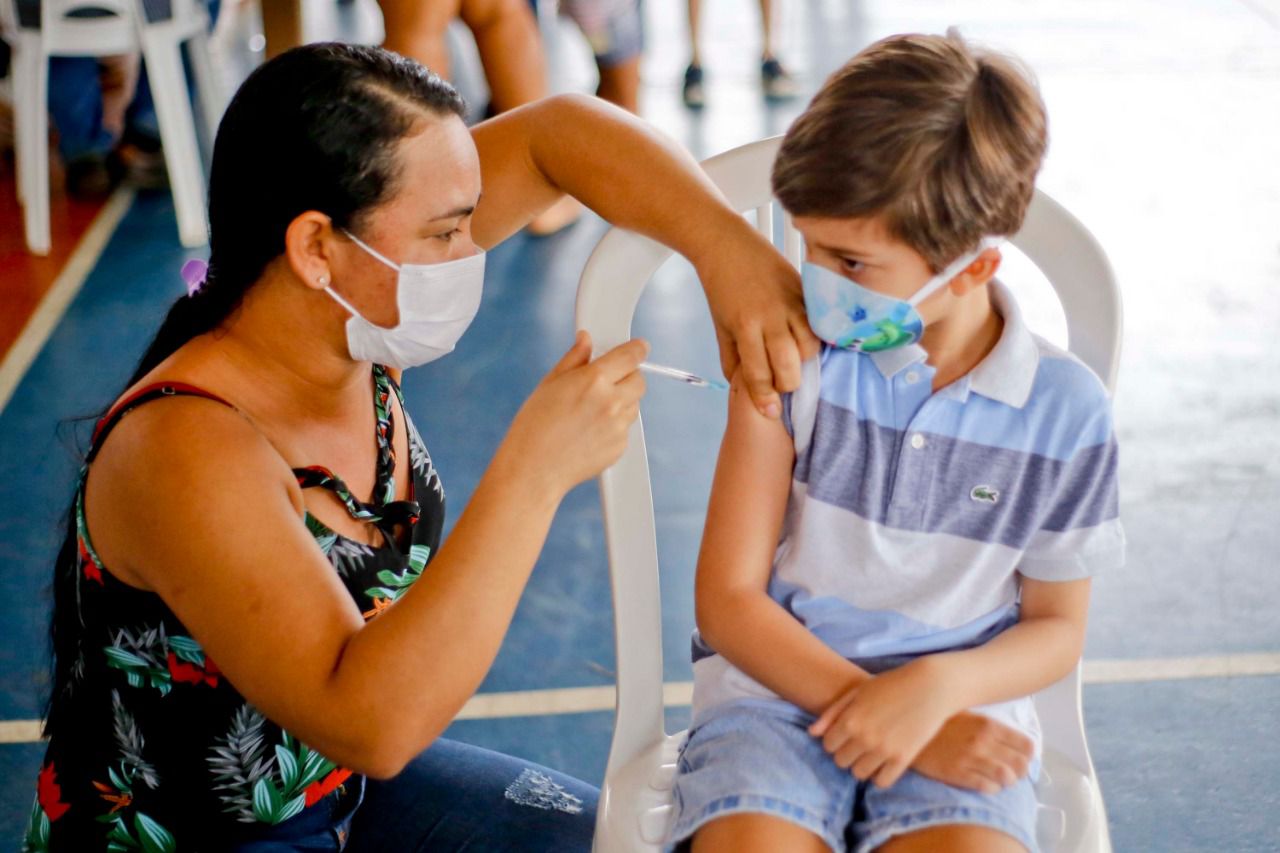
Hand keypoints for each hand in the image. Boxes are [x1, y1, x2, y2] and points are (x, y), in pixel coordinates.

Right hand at [501, 331, 647, 498]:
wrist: (534, 469)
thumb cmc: (534, 426)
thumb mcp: (550, 384)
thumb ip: (574, 358)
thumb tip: (586, 340)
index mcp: (594, 380)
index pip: (631, 356)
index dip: (637, 349)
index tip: (640, 347)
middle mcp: (611, 402)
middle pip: (639, 380)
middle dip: (628, 376)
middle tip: (609, 381)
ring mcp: (618, 426)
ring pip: (633, 405)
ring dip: (622, 402)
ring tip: (591, 411)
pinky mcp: (620, 447)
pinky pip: (625, 429)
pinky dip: (614, 426)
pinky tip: (589, 431)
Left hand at [694, 229, 817, 418]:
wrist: (727, 244)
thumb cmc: (722, 288)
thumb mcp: (721, 327)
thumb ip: (733, 360)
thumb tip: (747, 388)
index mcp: (744, 327)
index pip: (758, 373)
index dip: (766, 397)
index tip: (771, 412)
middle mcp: (769, 316)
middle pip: (788, 365)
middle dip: (788, 383)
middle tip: (784, 385)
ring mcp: (790, 302)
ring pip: (809, 346)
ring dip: (804, 361)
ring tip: (794, 361)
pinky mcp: (804, 291)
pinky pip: (818, 323)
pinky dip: (816, 337)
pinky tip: (808, 342)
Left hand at [809, 659, 957, 788]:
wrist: (931, 686)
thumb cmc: (891, 685)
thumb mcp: (857, 692)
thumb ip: (832, 713)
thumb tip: (812, 733)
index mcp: (850, 720)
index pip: (828, 746)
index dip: (835, 740)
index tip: (846, 734)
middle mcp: (864, 737)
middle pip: (841, 762)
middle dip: (847, 753)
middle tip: (860, 742)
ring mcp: (883, 750)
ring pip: (859, 774)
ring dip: (862, 765)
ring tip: (872, 752)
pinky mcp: (903, 759)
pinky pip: (882, 782)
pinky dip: (880, 775)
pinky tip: (885, 762)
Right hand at [912, 712, 1034, 793]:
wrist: (908, 731)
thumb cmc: (939, 722)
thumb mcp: (967, 713)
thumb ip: (990, 725)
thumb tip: (1014, 739)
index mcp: (988, 724)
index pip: (1026, 746)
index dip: (1027, 755)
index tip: (1019, 757)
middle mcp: (983, 741)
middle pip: (1020, 765)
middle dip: (1019, 771)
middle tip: (1010, 771)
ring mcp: (971, 758)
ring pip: (1007, 778)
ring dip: (1006, 781)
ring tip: (997, 778)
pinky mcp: (958, 774)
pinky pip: (988, 788)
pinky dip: (991, 788)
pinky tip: (984, 782)